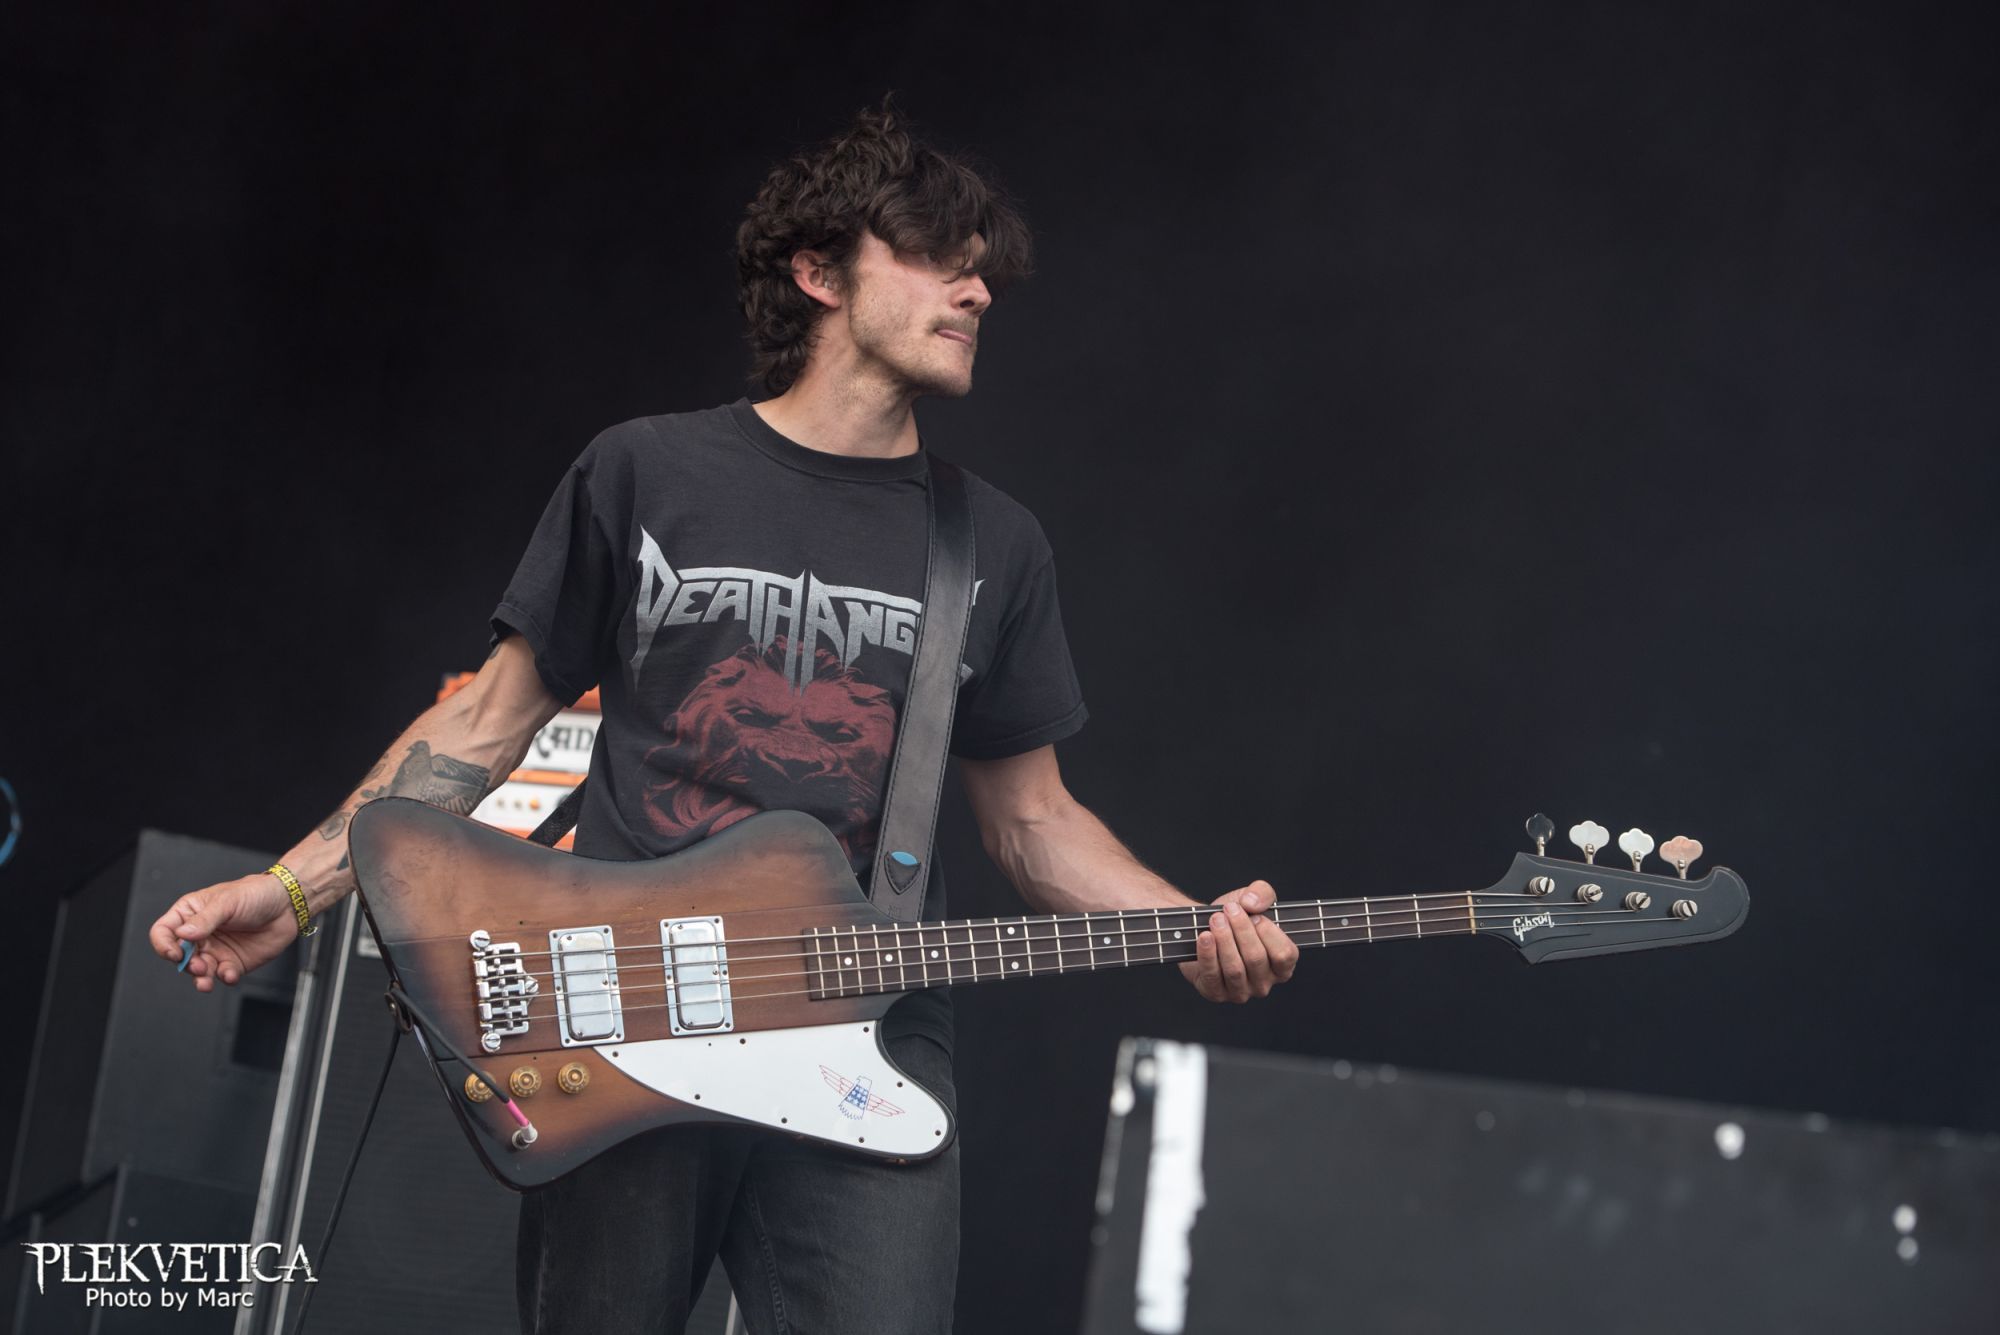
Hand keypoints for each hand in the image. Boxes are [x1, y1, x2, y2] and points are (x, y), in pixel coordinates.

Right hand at [148, 873, 299, 991]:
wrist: (287, 904)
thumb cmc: (256, 894)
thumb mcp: (227, 902)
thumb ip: (204, 920)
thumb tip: (182, 934)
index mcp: (190, 914)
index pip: (163, 932)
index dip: (163, 945)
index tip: (175, 953)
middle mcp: (199, 934)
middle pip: (179, 956)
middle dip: (185, 965)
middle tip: (198, 966)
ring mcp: (215, 950)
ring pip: (198, 971)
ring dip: (200, 978)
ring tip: (207, 980)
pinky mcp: (232, 962)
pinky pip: (221, 976)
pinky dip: (223, 978)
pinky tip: (229, 974)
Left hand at [1179, 880, 1298, 1002]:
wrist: (1202, 927)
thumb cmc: (1233, 918)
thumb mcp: (1252, 899)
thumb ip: (1262, 893)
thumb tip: (1252, 903)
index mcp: (1282, 966)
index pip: (1285, 955)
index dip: (1269, 932)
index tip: (1254, 915)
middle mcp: (1264, 983)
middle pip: (1256, 959)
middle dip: (1241, 930)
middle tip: (1228, 910)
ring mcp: (1240, 992)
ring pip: (1235, 969)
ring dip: (1224, 940)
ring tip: (1216, 919)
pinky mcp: (1215, 993)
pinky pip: (1213, 976)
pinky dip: (1207, 954)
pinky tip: (1204, 936)